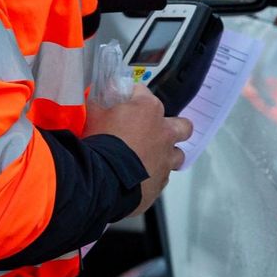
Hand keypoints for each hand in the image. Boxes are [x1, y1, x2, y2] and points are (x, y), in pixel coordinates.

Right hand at [85, 86, 192, 216]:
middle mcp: (164, 133)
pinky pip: (162, 178)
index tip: (123, 102)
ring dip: (167, 154)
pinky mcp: (160, 183)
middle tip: (156, 130)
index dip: (132, 96)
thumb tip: (101, 93)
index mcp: (149, 109)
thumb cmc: (100, 143)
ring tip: (150, 157)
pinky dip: (153, 176)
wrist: (103, 180)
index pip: (144, 92)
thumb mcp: (94, 113)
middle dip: (173, 127)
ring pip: (177, 155)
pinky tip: (139, 178)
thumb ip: (100, 100)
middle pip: (182, 125)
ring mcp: (165, 160)